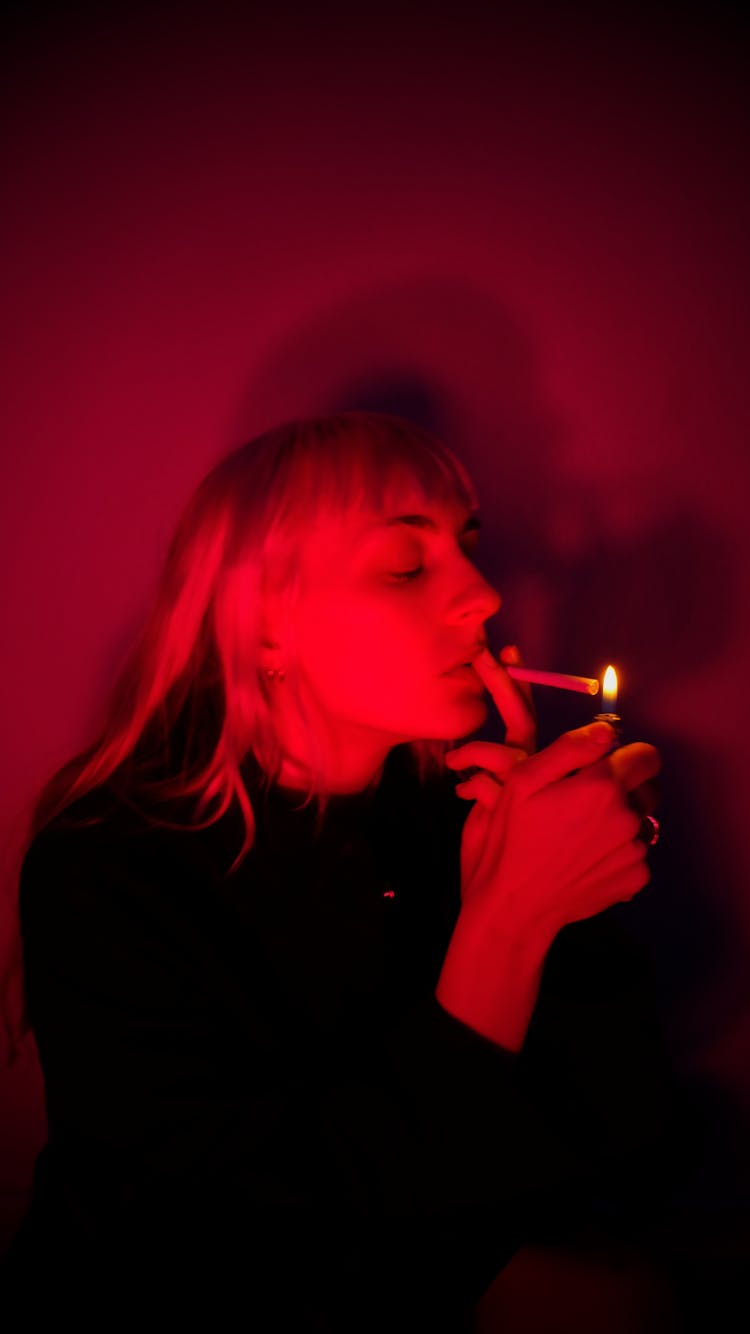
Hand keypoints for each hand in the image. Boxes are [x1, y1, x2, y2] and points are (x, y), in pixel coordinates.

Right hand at [444, 645, 660, 940]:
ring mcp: (635, 850)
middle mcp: (628, 816)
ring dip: (621, 820)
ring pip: (642, 820)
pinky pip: (637, 852)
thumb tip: (607, 731)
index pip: (646, 754)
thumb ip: (570, 748)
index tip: (599, 768)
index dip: (624, 756)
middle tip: (587, 801)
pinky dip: (618, 852)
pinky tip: (587, 859)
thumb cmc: (513, 837)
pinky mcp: (636, 877)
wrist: (516, 904)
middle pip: (649, 787)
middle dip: (626, 786)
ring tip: (583, 834)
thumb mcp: (523, 780)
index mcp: (603, 786)